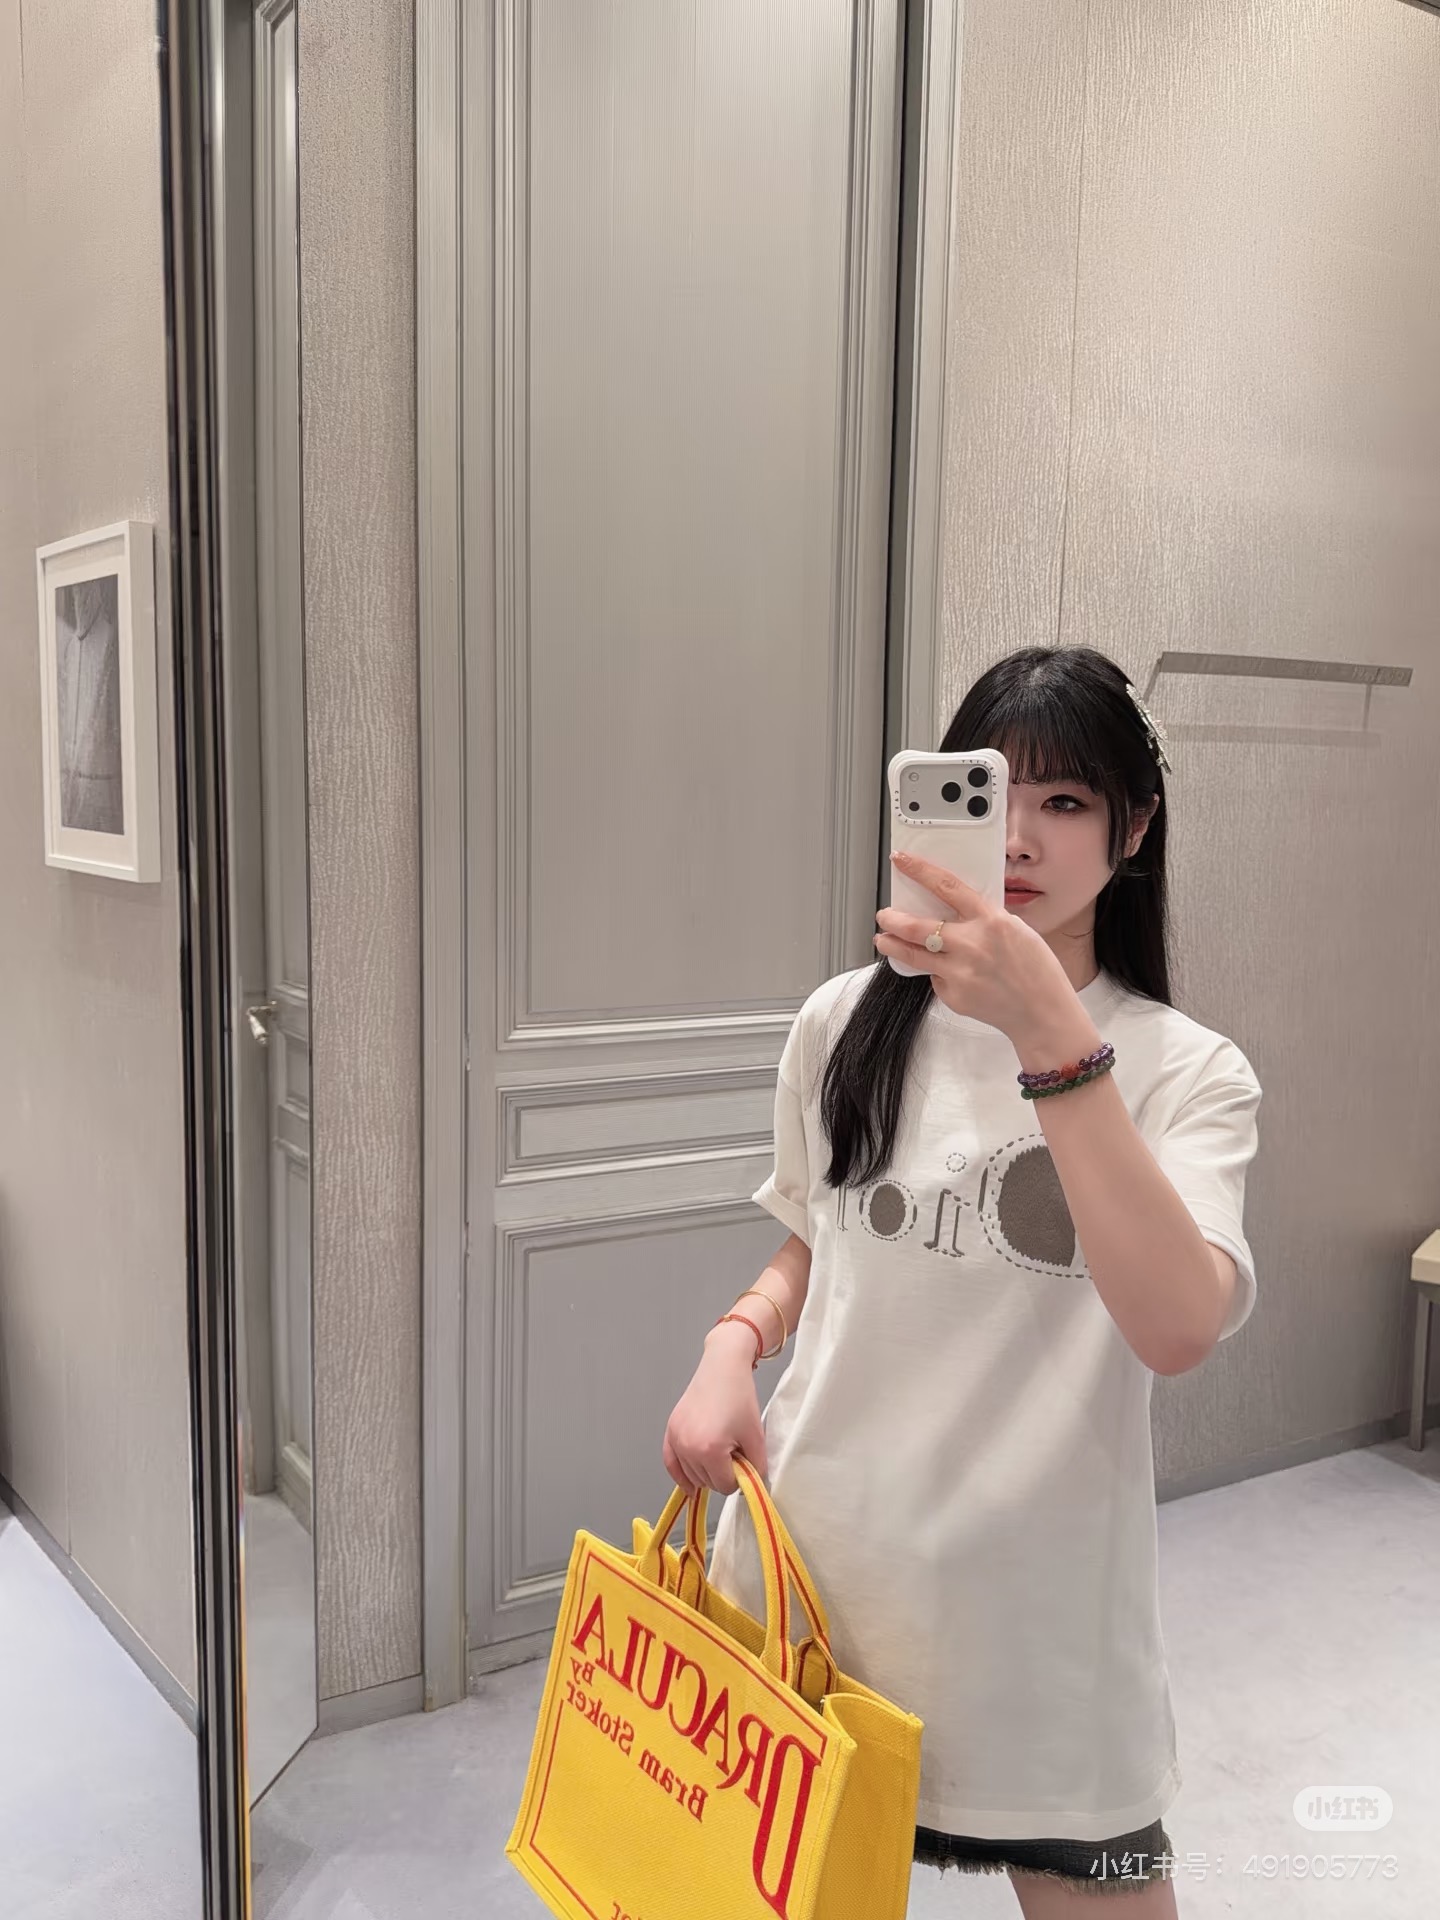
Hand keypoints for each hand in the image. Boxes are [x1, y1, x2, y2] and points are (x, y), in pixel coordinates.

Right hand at [662, 1323, 768, 1496]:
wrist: (723, 1367)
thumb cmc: (740, 1396)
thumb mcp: (756, 1436)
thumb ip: (755, 1468)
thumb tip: (750, 1484)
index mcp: (710, 1450)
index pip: (725, 1485)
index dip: (738, 1476)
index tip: (743, 1460)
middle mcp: (687, 1447)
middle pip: (707, 1482)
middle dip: (722, 1473)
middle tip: (732, 1451)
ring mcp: (676, 1438)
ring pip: (691, 1476)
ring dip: (705, 1472)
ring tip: (719, 1449)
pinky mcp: (670, 1430)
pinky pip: (670, 1463)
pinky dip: (679, 1475)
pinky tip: (688, 1486)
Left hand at [874, 847, 1079, 1045]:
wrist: (1042, 1013)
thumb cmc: (1036, 971)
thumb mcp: (1016, 930)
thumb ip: (984, 919)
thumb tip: (954, 910)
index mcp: (990, 921)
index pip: (946, 886)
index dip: (919, 870)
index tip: (902, 861)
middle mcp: (971, 945)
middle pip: (916, 926)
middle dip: (892, 918)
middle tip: (884, 914)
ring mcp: (959, 972)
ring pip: (911, 956)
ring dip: (892, 945)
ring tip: (884, 939)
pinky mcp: (954, 996)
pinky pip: (935, 979)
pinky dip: (938, 974)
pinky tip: (952, 976)